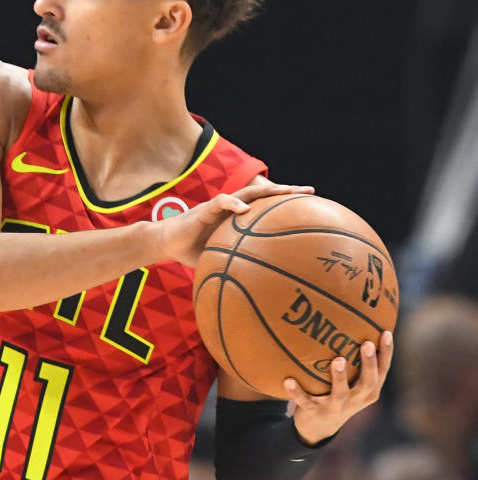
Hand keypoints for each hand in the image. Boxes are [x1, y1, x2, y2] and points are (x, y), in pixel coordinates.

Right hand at [156, 181, 313, 266]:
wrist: (166, 243)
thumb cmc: (193, 252)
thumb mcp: (221, 259)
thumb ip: (239, 265)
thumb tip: (262, 289)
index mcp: (239, 218)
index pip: (268, 208)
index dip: (289, 207)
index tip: (313, 208)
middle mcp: (233, 208)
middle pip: (264, 194)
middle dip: (287, 192)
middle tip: (311, 192)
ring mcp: (219, 207)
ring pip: (247, 192)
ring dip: (266, 190)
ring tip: (284, 191)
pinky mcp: (204, 209)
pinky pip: (220, 203)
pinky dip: (233, 205)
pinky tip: (245, 209)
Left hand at [286, 330, 393, 444]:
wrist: (319, 428)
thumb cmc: (338, 394)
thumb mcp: (351, 382)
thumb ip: (353, 359)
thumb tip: (352, 320)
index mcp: (368, 390)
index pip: (382, 371)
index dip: (386, 353)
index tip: (385, 332)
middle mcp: (356, 400)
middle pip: (368, 382)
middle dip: (368, 363)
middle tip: (366, 344)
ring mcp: (336, 407)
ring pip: (340, 393)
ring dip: (339, 377)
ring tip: (337, 360)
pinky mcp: (314, 412)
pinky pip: (305, 401)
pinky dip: (296, 392)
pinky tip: (288, 381)